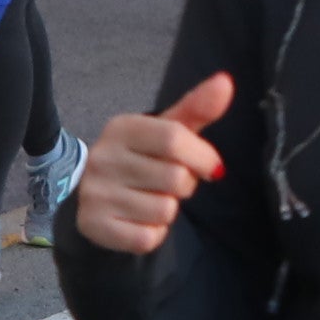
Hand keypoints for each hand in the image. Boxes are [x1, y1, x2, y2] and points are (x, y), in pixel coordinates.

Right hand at [73, 74, 233, 254]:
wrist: (93, 194)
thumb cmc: (142, 158)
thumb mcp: (166, 131)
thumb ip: (196, 108)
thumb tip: (225, 82)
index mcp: (121, 128)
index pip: (174, 138)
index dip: (202, 156)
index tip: (210, 166)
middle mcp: (103, 158)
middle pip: (175, 178)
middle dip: (185, 185)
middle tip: (168, 183)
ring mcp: (96, 193)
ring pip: (164, 210)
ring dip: (168, 210)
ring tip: (150, 199)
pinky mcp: (95, 225)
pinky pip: (148, 237)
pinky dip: (153, 233)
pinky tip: (139, 220)